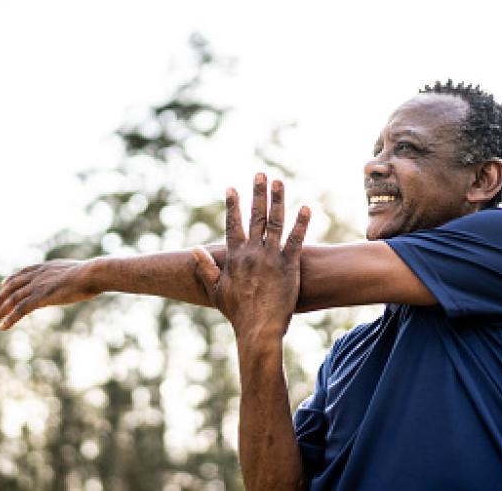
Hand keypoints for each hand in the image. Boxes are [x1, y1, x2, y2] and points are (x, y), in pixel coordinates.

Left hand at [0, 259, 98, 329]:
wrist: (91, 274)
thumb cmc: (91, 275)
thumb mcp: (76, 273)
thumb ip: (68, 277)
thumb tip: (74, 281)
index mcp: (46, 267)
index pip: (23, 273)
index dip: (11, 279)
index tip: (3, 284)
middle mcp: (38, 275)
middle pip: (13, 286)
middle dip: (1, 297)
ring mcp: (38, 286)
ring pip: (13, 299)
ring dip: (1, 309)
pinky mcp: (40, 297)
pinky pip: (20, 309)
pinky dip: (10, 318)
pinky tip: (3, 326)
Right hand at [193, 173, 309, 340]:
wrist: (258, 329)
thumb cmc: (236, 312)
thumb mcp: (215, 290)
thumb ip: (207, 268)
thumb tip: (196, 249)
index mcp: (235, 256)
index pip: (233, 224)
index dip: (232, 204)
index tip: (231, 187)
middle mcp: (253, 252)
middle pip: (256, 216)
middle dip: (257, 193)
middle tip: (260, 173)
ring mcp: (272, 257)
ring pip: (275, 222)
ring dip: (278, 200)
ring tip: (279, 182)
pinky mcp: (289, 265)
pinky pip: (296, 240)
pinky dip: (301, 224)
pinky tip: (306, 208)